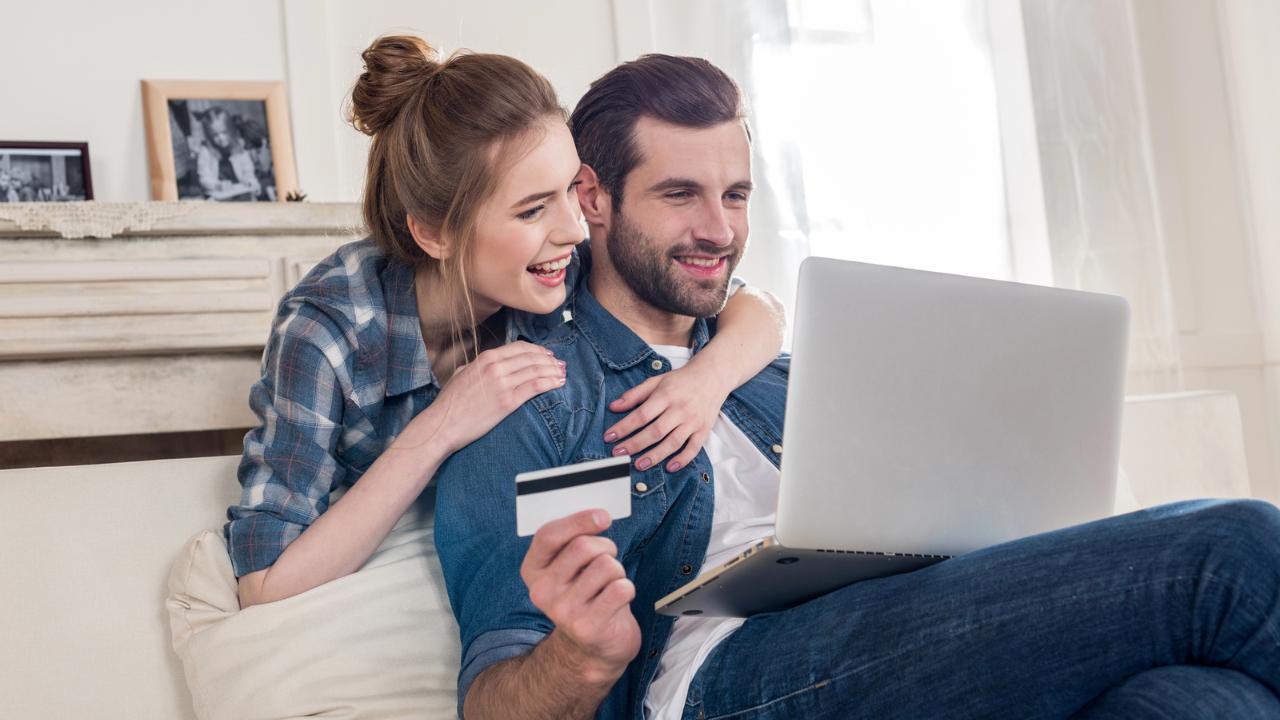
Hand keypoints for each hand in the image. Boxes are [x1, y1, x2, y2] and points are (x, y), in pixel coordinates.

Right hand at [412, 341, 564, 453]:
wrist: (443, 424)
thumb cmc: (449, 403)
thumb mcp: (461, 374)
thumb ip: (477, 366)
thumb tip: (487, 364)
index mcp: (486, 358)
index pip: (520, 348)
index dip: (537, 350)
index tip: (547, 355)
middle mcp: (496, 367)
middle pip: (532, 357)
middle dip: (549, 360)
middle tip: (559, 364)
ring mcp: (503, 384)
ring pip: (536, 370)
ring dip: (553, 371)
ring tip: (562, 373)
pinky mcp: (508, 402)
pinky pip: (535, 387)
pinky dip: (550, 383)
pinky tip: (558, 383)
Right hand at [521, 510, 639, 680]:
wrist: (591, 649)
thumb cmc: (585, 596)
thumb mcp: (569, 570)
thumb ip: (573, 541)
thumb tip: (599, 516)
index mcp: (533, 572)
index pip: (548, 536)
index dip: (578, 520)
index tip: (603, 516)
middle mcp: (543, 592)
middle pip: (583, 546)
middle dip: (605, 546)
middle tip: (608, 559)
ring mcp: (564, 612)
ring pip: (607, 565)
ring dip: (618, 570)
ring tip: (610, 585)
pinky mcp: (589, 626)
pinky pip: (621, 588)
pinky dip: (627, 590)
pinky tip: (617, 602)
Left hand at [603, 362, 731, 472]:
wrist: (712, 376)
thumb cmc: (681, 380)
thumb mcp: (656, 381)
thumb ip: (634, 394)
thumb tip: (613, 406)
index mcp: (666, 395)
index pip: (642, 415)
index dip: (624, 427)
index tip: (609, 437)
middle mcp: (680, 409)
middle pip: (655, 431)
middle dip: (635, 444)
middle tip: (618, 453)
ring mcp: (693, 421)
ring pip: (673, 442)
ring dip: (655, 456)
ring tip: (639, 464)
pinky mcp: (704, 430)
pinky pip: (694, 448)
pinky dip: (682, 459)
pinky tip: (670, 467)